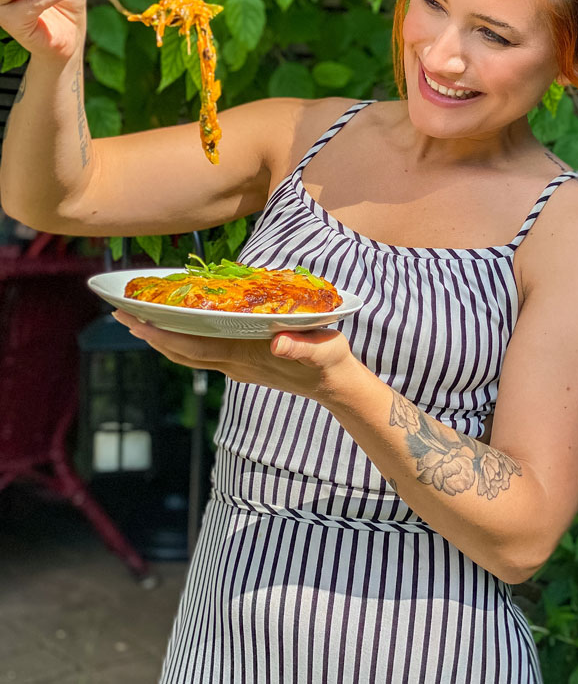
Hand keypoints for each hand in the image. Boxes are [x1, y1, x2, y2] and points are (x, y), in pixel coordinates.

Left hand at [111, 310, 358, 404]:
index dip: (166, 336)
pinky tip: (172, 327)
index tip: (140, 323)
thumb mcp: (324, 350)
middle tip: (121, 313)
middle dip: (150, 334)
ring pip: (188, 353)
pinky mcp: (240, 362)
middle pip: (182, 351)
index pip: (197, 347)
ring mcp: (235, 364)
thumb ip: (302, 346)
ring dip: (160, 338)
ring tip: (136, 318)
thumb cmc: (330, 363)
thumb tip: (278, 341)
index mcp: (247, 356)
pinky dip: (180, 340)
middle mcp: (234, 363)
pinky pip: (201, 352)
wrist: (335, 386)